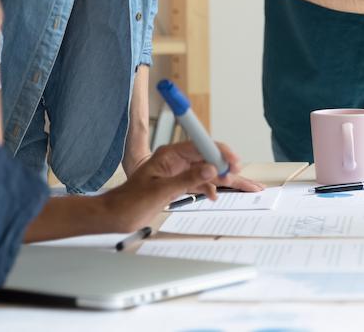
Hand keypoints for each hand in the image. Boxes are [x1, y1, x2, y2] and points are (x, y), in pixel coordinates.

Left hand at [94, 141, 257, 232]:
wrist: (114, 216)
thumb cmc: (129, 202)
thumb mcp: (160, 192)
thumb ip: (187, 180)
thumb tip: (211, 169)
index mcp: (169, 155)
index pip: (201, 146)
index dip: (220, 153)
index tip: (234, 161)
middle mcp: (175, 160)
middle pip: (209, 159)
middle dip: (229, 169)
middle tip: (248, 181)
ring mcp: (177, 172)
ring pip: (207, 172)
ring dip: (225, 180)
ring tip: (245, 188)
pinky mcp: (176, 184)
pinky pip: (200, 182)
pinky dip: (211, 188)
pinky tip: (216, 195)